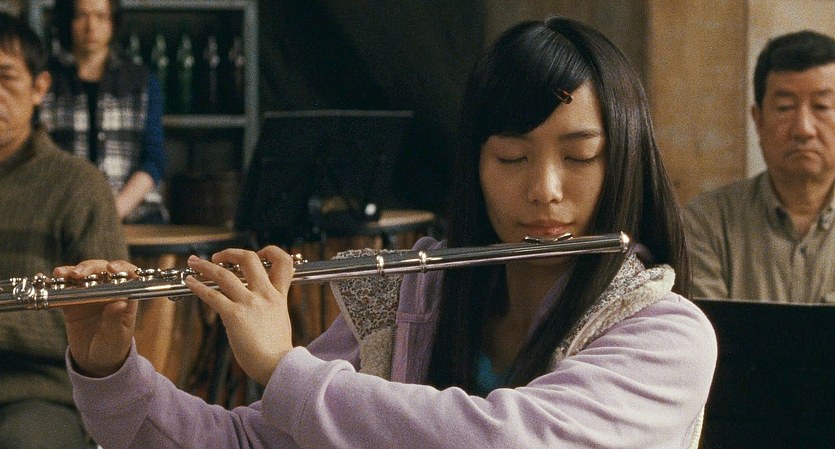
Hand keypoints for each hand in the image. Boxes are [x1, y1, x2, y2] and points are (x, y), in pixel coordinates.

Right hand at [55, 260, 138, 377]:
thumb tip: (120, 303)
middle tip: (79, 274)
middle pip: (102, 271)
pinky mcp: (73, 302)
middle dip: (91, 268)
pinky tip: (54, 280)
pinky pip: (66, 290)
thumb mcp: (116, 337)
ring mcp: (90, 295)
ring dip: (73, 271)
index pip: (128, 275)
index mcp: (125, 297)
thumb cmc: (113, 348)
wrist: (95, 361)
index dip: (121, 268)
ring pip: (83, 276)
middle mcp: (109, 291)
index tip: (111, 269)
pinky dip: (59, 284)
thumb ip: (115, 320)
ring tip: (63, 274)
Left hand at [185, 246, 294, 385]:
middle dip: (231, 253)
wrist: (278, 365)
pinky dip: (198, 286)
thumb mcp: (280, 320)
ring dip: (205, 265)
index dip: (271, 252)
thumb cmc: (277, 350)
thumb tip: (251, 305)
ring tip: (194, 262)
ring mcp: (249, 303)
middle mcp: (264, 294)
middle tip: (219, 257)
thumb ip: (269, 307)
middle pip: (249, 259)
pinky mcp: (234, 315)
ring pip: (224, 274)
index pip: (283, 262)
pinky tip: (190, 282)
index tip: (259, 253)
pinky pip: (212, 295)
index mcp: (278, 295)